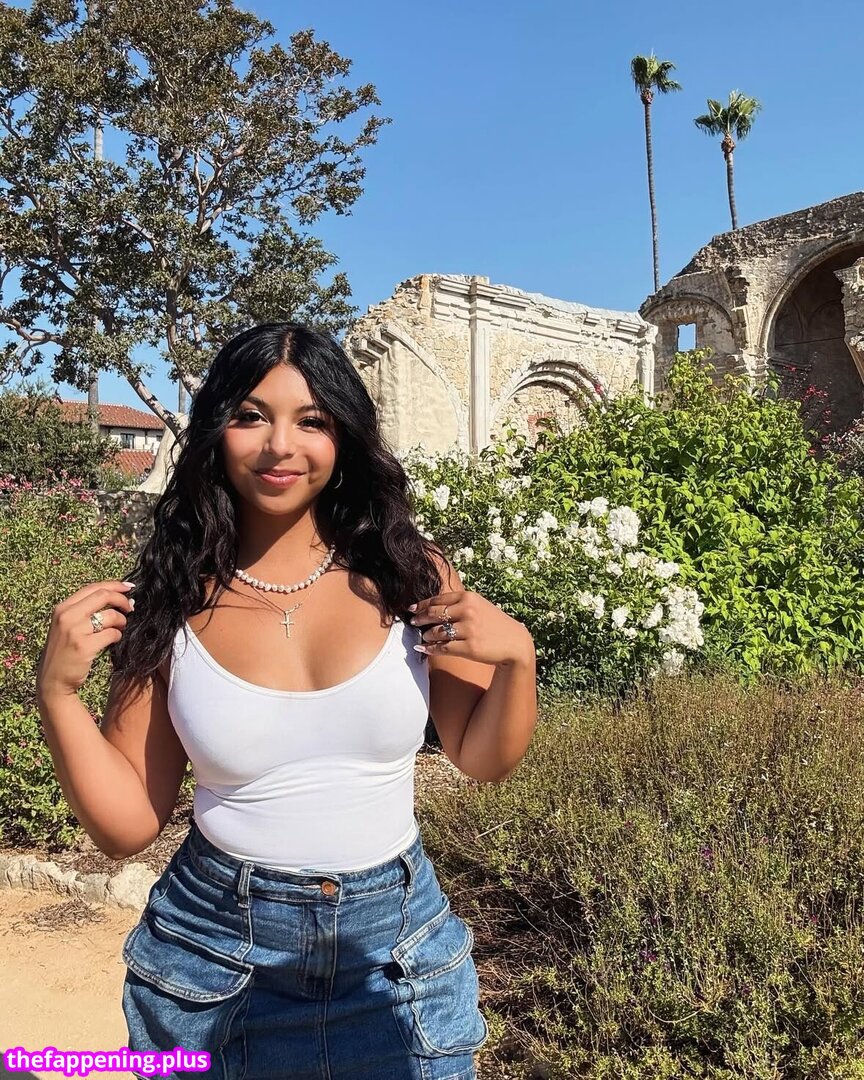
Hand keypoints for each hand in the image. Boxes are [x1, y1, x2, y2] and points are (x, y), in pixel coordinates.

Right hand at [36, 580, 135, 701]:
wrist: (53, 679)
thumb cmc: (64, 651)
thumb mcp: (66, 625)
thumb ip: (85, 611)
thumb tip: (121, 598)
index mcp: (62, 608)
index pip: (92, 587)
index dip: (114, 585)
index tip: (129, 587)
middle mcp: (67, 616)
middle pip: (103, 596)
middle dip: (122, 599)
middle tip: (130, 607)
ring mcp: (75, 631)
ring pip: (111, 615)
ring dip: (122, 621)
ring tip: (120, 628)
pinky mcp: (84, 646)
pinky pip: (112, 634)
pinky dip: (118, 636)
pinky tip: (114, 640)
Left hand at [409, 589, 533, 667]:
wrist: (514, 643)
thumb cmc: (494, 623)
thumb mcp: (479, 606)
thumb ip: (459, 603)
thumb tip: (432, 606)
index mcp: (469, 597)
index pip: (438, 599)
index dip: (422, 604)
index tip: (412, 609)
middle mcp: (468, 611)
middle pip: (434, 614)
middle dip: (420, 618)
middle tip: (413, 622)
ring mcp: (468, 629)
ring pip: (436, 632)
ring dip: (426, 635)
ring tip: (424, 637)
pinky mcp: (469, 647)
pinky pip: (442, 648)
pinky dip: (430, 649)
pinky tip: (423, 649)